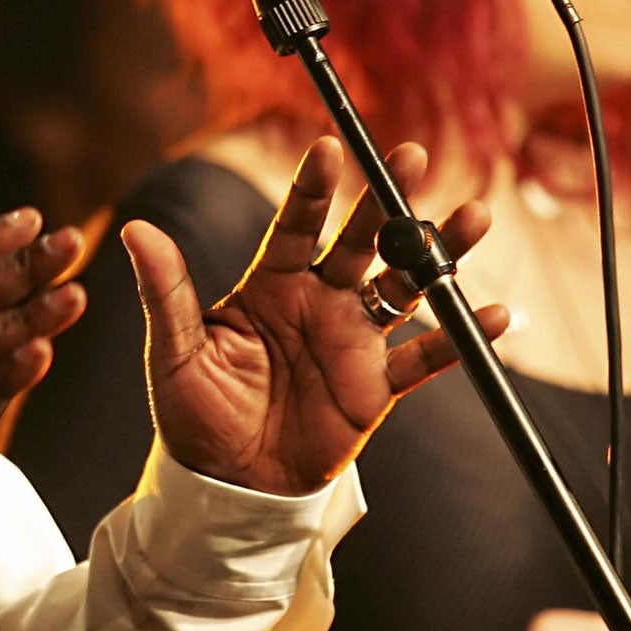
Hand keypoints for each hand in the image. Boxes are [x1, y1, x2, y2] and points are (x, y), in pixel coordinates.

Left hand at [123, 136, 505, 495]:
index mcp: (270, 284)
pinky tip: (496, 315)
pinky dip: (463, 338)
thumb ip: (166, 291)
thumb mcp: (176, 351)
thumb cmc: (195, 414)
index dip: (314, 187)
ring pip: (405, 285)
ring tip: (474, 216)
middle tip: (413, 156)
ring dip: (439, 252)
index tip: (330, 145)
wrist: (228, 485)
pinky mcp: (377, 386)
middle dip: (388, 200)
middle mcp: (318, 301)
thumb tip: (134, 230)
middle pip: (362, 240)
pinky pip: (427, 356)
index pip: (296, 223)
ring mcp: (353, 340)